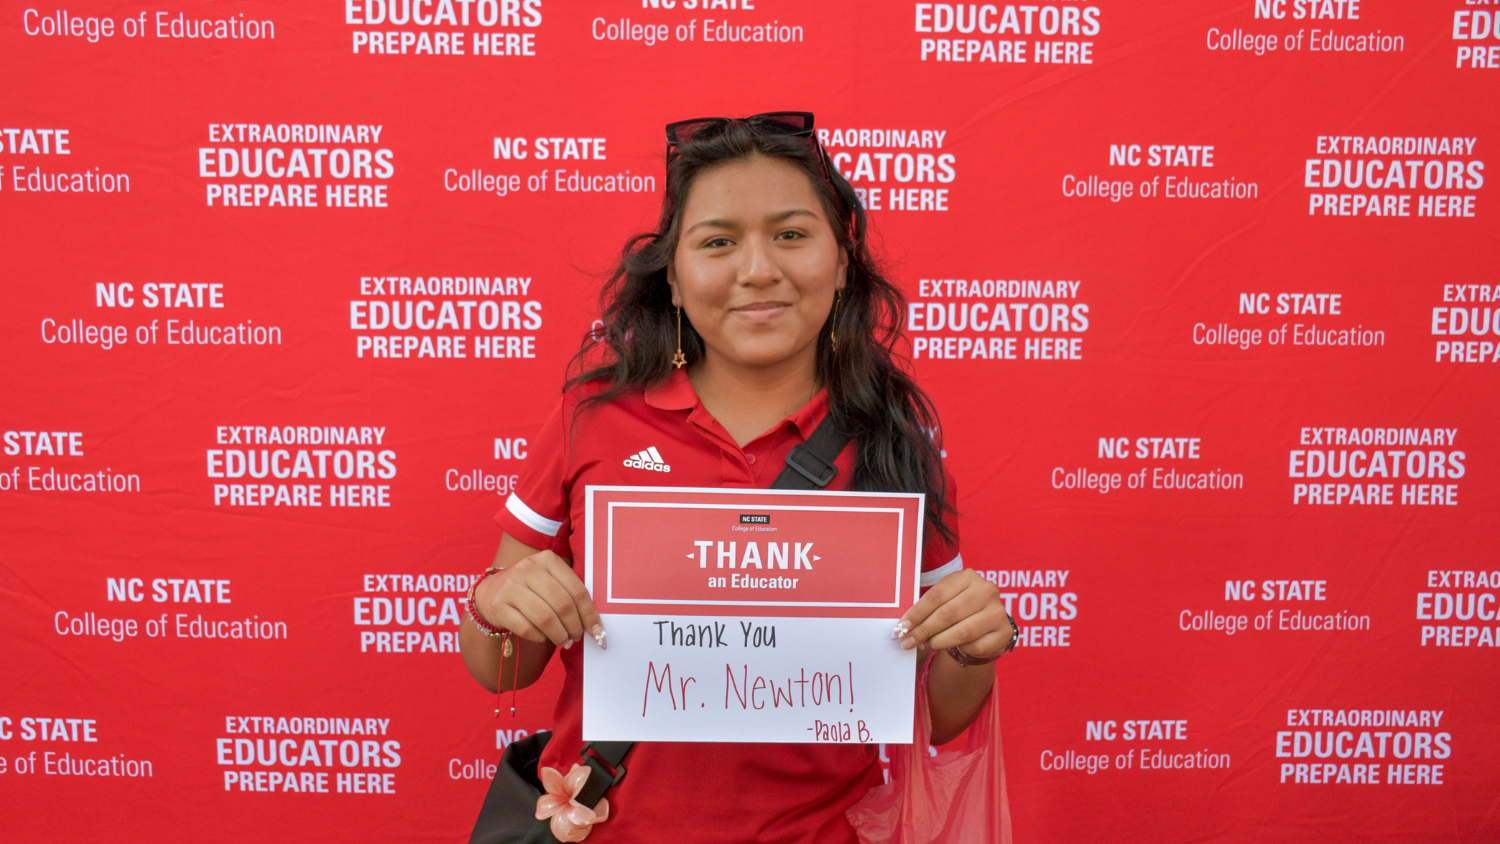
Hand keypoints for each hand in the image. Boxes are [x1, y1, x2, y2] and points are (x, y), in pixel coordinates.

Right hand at [474, 550, 605, 648]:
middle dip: (575, 627)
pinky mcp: (498, 605)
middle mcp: (528, 568)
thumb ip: (570, 595)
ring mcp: (511, 586)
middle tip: (577, 637)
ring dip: (560, 635)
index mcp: (548, 559)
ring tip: (564, 642)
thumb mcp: (550, 580)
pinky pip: (526, 628)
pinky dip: (540, 638)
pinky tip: (544, 637)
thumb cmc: (531, 589)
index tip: (597, 631)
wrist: (491, 592)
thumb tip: (595, 626)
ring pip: (545, 618)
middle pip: (562, 605)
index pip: (577, 590)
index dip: (590, 614)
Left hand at [896, 569, 1011, 658]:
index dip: (917, 613)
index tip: (902, 627)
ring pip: (962, 631)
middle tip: (908, 641)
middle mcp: (986, 590)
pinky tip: (956, 648)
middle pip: (948, 613)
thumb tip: (903, 628)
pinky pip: (976, 645)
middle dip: (924, 630)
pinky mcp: (1005, 631)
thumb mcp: (944, 602)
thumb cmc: (959, 612)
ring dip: (939, 641)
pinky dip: (961, 649)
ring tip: (927, 645)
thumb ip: (926, 611)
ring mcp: (998, 610)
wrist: (985, 627)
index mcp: (968, 576)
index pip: (936, 595)